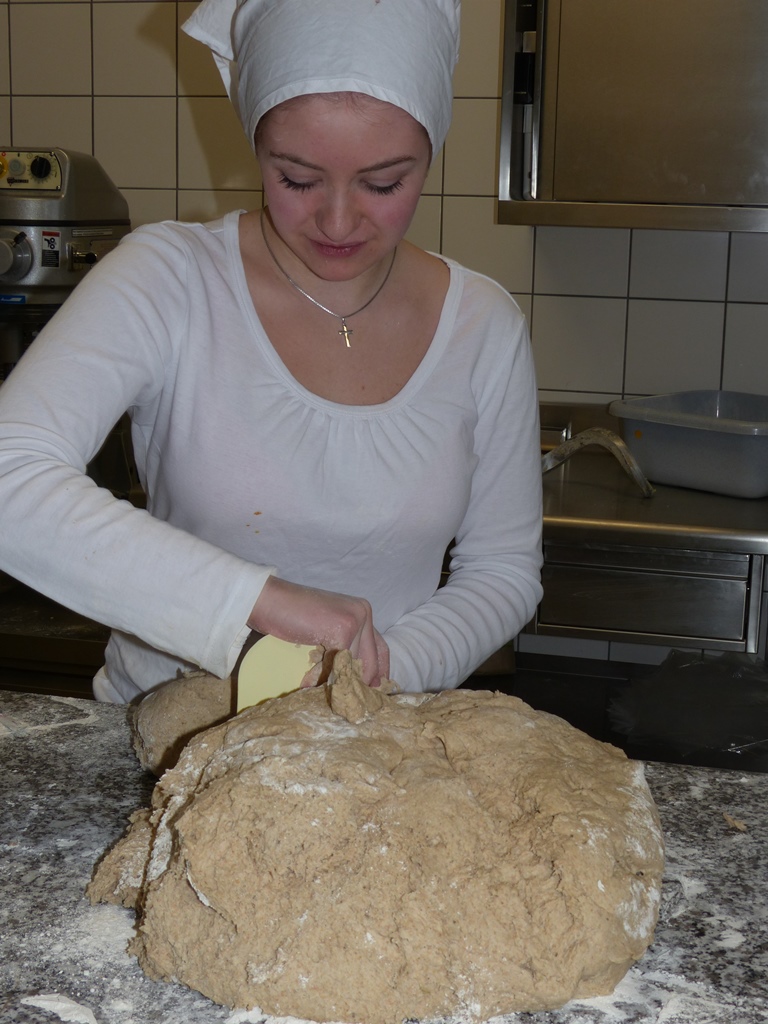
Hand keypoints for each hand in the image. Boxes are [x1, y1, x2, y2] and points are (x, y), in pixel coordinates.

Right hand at [247, 576, 389, 686]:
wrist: (269, 600)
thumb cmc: (291, 615)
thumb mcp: (327, 628)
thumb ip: (345, 644)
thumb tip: (357, 678)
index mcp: (363, 612)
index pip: (381, 649)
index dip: (379, 672)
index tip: (372, 692)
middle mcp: (364, 614)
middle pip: (372, 661)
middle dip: (358, 682)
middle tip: (344, 699)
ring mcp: (355, 621)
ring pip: (356, 666)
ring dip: (336, 680)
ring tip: (316, 686)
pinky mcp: (342, 631)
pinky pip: (339, 666)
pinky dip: (321, 677)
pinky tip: (306, 681)